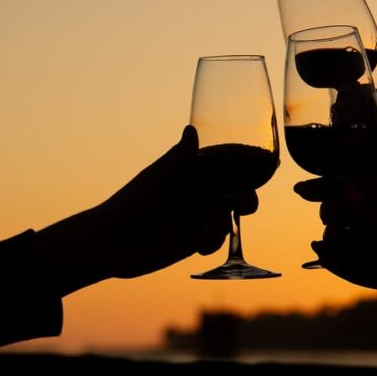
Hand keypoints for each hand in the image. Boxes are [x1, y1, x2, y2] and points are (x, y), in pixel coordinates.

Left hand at [35, 126, 257, 295]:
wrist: (113, 242)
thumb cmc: (132, 202)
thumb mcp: (158, 178)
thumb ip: (179, 159)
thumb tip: (192, 129)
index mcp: (189, 170)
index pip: (225, 162)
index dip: (246, 162)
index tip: (264, 164)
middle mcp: (196, 191)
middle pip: (235, 189)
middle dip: (246, 196)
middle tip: (245, 204)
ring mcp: (196, 216)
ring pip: (228, 216)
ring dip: (226, 222)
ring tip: (214, 227)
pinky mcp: (194, 240)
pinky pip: (217, 239)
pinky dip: (214, 241)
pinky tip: (198, 246)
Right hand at [295, 175, 376, 318]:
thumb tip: (341, 200)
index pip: (356, 186)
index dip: (331, 186)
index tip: (305, 188)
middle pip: (345, 213)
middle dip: (332, 212)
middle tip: (331, 213)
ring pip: (346, 242)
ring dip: (336, 238)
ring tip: (340, 236)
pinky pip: (351, 269)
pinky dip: (335, 261)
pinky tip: (323, 251)